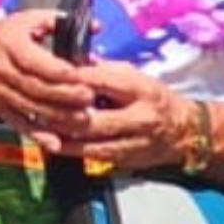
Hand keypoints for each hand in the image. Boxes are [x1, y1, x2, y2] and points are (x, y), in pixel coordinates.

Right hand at [0, 11, 93, 142]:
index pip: (37, 62)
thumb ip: (57, 22)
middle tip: (90, 99)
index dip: (60, 71)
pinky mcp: (2, 110)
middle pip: (37, 88)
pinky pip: (21, 125)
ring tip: (83, 122)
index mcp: (11, 47)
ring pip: (32, 109)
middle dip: (65, 96)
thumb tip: (95, 26)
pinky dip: (38, 136)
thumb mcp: (23, 21)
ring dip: (58, 118)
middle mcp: (5, 72)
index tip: (83, 76)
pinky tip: (55, 144)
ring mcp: (3, 94)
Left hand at [55, 60, 200, 172]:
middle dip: (64, 116)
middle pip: (95, 119)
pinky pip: (97, 157)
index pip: (102, 82)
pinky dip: (75, 151)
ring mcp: (136, 141)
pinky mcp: (130, 159)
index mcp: (140, 89)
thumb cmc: (153, 99)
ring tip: (42, 129)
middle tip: (39, 109)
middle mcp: (140, 117)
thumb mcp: (134, 77)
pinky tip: (57, 145)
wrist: (184, 131)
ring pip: (93, 142)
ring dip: (65, 138)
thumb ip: (104, 73)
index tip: (49, 76)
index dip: (73, 80)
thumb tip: (73, 64)